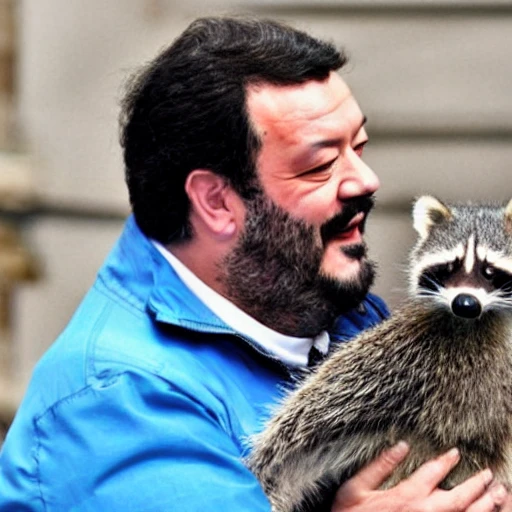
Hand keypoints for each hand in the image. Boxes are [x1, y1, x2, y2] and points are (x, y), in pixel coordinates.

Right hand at [332, 442, 507, 511]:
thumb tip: (400, 446)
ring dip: (487, 505)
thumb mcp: (356, 488)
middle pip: (460, 497)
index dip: (446, 461)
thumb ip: (379, 466)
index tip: (456, 453)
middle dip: (478, 485)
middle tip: (490, 476)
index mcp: (407, 496)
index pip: (433, 472)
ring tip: (500, 495)